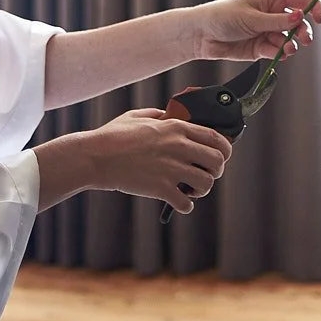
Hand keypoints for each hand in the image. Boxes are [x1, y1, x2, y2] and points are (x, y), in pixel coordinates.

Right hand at [36, 109, 233, 212]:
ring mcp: (171, 168)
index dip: (225, 150)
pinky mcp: (161, 188)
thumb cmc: (112, 136)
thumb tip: (169, 117)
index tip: (221, 157)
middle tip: (205, 175)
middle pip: (218, 162)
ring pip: (207, 183)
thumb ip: (158, 115)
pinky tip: (178, 202)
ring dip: (202, 189)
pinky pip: (187, 203)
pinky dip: (185, 206)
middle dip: (215, 171)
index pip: (216, 138)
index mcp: (176, 127)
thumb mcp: (137, 116)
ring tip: (191, 190)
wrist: (95, 157)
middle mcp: (178, 146)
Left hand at [187, 0, 320, 63]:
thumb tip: (300, 17)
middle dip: (304, 31)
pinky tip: (276, 54)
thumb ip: (276, 20)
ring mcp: (269, 32)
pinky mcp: (262, 48)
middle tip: (304, 39)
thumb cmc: (223, 17)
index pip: (302, 0)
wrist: (202, 35)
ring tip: (287, 49)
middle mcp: (274, 15)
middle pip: (300, 22)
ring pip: (290, 39)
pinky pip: (278, 51)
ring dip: (292, 45)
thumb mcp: (251, 18)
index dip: (315, 7)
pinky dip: (279, 54)